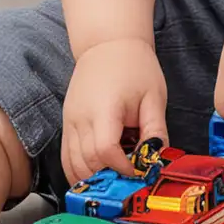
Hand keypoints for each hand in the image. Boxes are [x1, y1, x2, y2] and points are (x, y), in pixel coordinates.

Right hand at [61, 37, 168, 187]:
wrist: (107, 44)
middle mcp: (81, 117)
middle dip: (109, 177)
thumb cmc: (133, 66)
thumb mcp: (154, 96)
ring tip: (114, 178)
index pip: (105, 150)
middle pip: (87, 162)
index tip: (138, 171)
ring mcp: (69, 121)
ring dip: (93, 178)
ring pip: (73, 164)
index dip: (122, 167)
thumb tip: (157, 160)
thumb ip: (156, 130)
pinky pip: (65, 157)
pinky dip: (77, 171)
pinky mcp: (66, 123)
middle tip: (128, 179)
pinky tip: (95, 177)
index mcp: (104, 108)